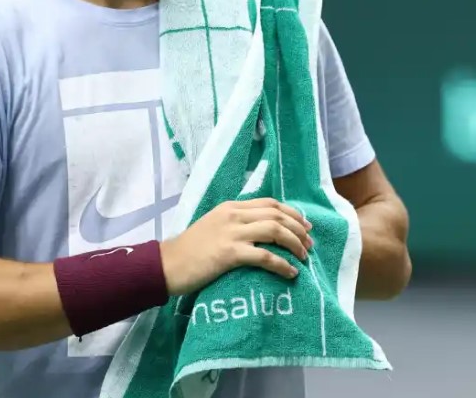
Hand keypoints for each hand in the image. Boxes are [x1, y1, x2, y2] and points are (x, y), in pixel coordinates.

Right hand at [160, 198, 313, 295]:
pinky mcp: (230, 253)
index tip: (306, 225)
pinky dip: (282, 265)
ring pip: (276, 232)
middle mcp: (234, 215)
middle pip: (277, 216)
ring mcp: (232, 233)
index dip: (292, 213)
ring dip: (295, 244)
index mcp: (231, 207)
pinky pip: (266, 257)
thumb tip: (263, 231)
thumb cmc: (190, 250)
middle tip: (310, 243)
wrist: (166, 265)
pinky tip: (291, 272)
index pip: (270, 203)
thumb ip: (236, 223)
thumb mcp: (214, 226)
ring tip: (304, 256)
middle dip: (298, 229)